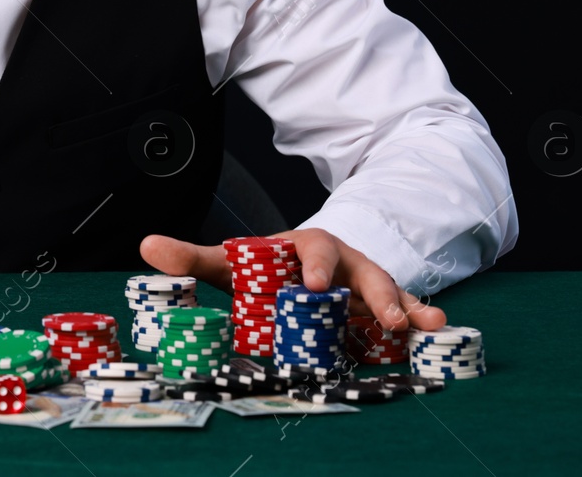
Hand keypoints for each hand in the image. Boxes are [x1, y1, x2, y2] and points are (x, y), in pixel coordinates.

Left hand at [138, 227, 447, 331]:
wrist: (301, 271)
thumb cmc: (267, 268)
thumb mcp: (233, 263)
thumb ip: (193, 258)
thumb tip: (147, 247)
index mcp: (306, 247)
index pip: (313, 250)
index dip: (315, 265)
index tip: (314, 285)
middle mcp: (343, 263)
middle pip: (362, 270)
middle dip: (374, 291)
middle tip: (383, 315)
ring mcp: (366, 286)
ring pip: (391, 291)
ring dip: (409, 306)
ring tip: (428, 323)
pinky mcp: (381, 310)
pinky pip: (405, 314)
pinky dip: (419, 323)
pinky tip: (434, 334)